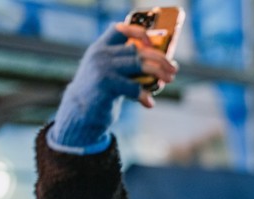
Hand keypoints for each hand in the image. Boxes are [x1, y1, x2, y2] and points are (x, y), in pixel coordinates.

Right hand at [48, 23, 177, 152]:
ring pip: (139, 64)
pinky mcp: (106, 85)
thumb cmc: (101, 93)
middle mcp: (101, 55)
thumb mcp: (109, 72)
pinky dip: (144, 95)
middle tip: (174, 69)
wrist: (80, 113)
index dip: (138, 33)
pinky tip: (148, 103)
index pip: (120, 30)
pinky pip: (134, 87)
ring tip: (169, 80)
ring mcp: (103, 68)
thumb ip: (126, 65)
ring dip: (158, 72)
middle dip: (160, 59)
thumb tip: (162, 64)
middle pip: (137, 50)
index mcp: (101, 48)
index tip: (151, 43)